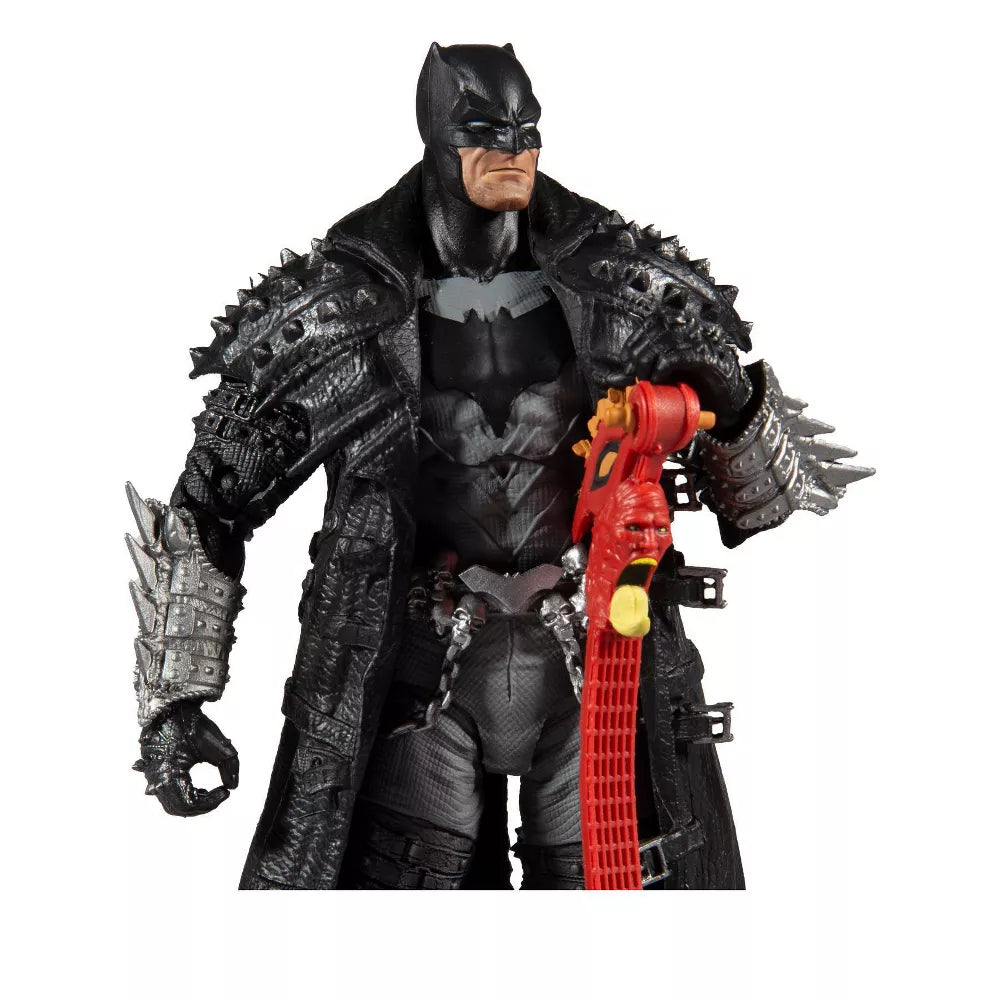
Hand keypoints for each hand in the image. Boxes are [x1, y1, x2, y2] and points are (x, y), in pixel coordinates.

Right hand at [134, 701, 238, 815]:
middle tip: (219, 795)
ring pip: (172, 805)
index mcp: (168, 772)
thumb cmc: (192, 724)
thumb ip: (230, 766)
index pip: (189, 803)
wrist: (172, 708)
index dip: (210, 802)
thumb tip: (233, 786)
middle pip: (178, 809)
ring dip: (193, 803)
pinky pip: (168, 795)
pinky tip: (200, 789)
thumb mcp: (217, 744)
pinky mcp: (154, 772)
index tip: (225, 792)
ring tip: (210, 793)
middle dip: (202, 806)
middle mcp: (156, 777)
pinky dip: (185, 796)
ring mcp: (152, 776)